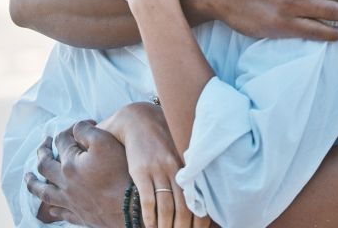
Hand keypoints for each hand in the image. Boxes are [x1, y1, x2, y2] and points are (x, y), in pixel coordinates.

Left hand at [25, 121, 129, 227]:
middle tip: (43, 144)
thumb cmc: (121, 173)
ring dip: (34, 183)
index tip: (82, 126)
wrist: (132, 209)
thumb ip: (86, 131)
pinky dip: (54, 210)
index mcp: (70, 164)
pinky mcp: (80, 216)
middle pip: (44, 165)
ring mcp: (71, 202)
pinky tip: (51, 209)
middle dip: (42, 151)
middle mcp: (65, 183)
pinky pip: (60, 213)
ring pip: (44, 192)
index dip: (70, 129)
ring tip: (28, 178)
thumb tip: (74, 128)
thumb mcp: (105, 142)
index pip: (61, 141)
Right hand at [100, 103, 209, 227]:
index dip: (199, 220)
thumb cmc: (161, 139)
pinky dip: (150, 216)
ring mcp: (157, 170)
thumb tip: (197, 197)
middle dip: (182, 227)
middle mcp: (175, 169)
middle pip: (183, 207)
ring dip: (165, 226)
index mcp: (187, 166)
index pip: (198, 200)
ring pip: (166, 206)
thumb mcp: (178, 152)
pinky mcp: (140, 171)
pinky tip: (149, 226)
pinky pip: (147, 199)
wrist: (138, 120)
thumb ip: (187, 171)